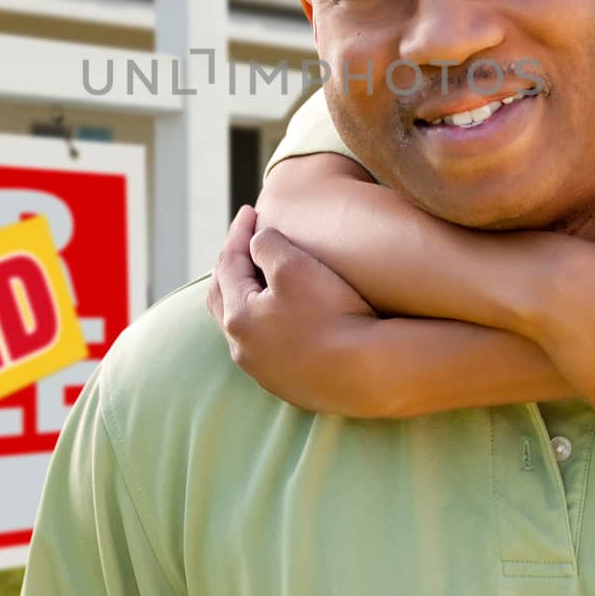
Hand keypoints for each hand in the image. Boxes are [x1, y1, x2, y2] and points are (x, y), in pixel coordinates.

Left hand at [207, 206, 387, 415]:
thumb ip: (266, 245)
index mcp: (237, 317)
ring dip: (247, 296)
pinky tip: (284, 314)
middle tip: (243, 241)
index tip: (249, 211)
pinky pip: (267, 346)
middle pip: (224, 298)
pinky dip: (267, 321)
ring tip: (259, 276)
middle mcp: (243, 349)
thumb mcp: (294, 265)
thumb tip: (256, 243)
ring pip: (244, 326)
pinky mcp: (289, 384)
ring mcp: (265, 371)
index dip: (238, 233)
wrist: (369, 373)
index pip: (228, 264)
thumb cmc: (331, 315)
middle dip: (231, 265)